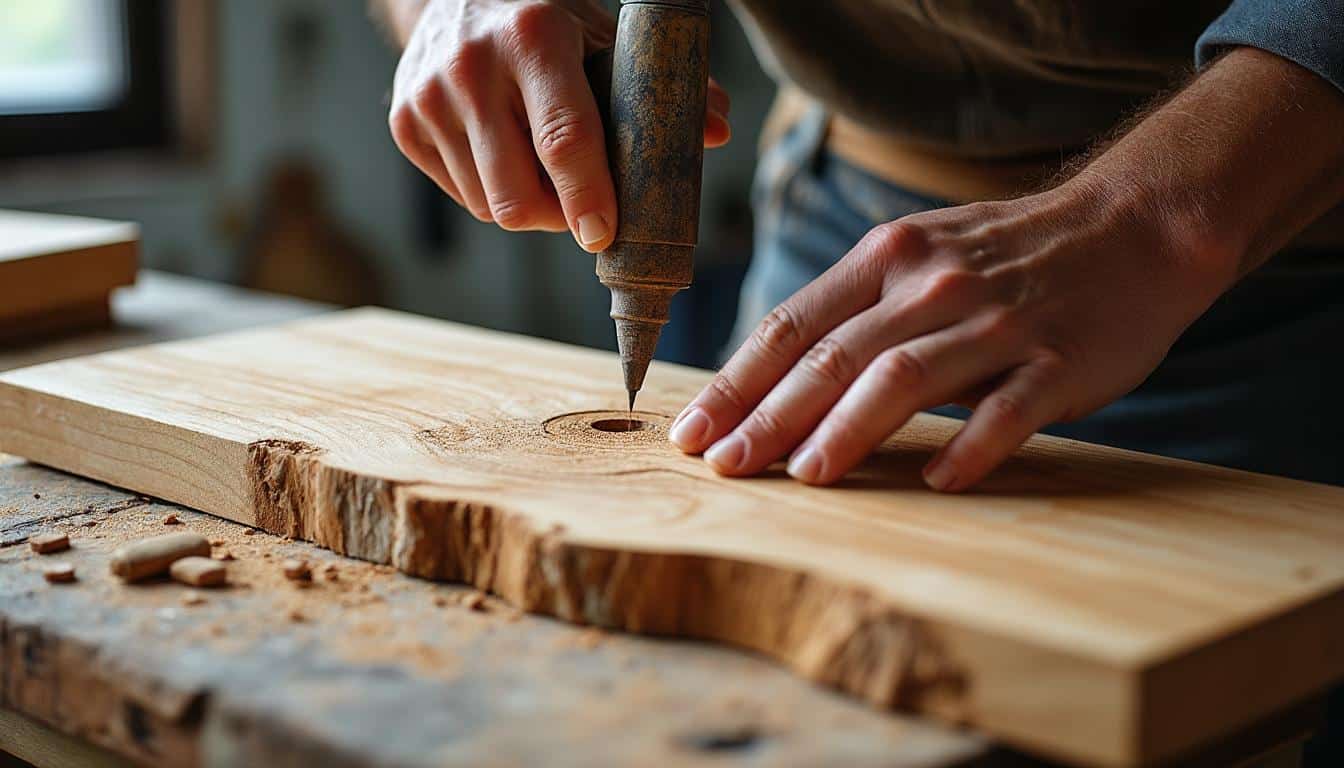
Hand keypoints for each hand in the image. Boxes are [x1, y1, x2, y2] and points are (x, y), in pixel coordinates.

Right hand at [387, 0, 730, 251]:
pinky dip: (496, 196)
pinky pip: (465, 198)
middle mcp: (471, 67)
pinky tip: (509, 160)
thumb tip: (718, 131)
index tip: (605, 234)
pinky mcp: (405, 125)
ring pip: (491, 207)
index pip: (564, 139)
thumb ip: (661, 87)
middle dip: (561, 219)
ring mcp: (428, 99)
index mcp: (532, 37)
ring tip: (547, 175)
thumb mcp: (603, 36)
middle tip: (588, 211)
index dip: (590, 198)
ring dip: (531, 209)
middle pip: (519, 196)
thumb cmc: (544, 22)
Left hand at [668, 180, 1237, 490]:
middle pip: (834, 356)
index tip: (693, 431)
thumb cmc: (1007, 254)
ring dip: (849, 429)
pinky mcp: (1058, 359)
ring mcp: (996, 321)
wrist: (1134, 226)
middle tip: (726, 465)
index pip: (793, 325)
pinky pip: (1008, 409)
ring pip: (905, 378)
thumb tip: (773, 378)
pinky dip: (970, 445)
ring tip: (805, 476)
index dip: (738, 381)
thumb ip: (854, 307)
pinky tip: (936, 481)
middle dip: (770, 416)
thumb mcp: (920, 254)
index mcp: (888, 257)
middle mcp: (933, 285)